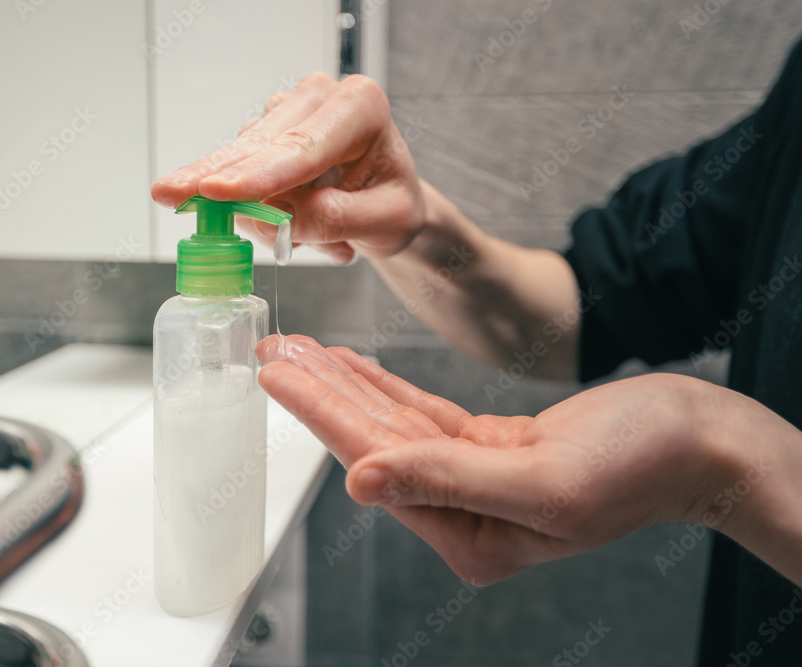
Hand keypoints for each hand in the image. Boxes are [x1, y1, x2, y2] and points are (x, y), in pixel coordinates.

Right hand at [151, 72, 425, 262]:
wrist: (387, 203)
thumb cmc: (392, 205)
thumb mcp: (386, 223)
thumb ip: (339, 220)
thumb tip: (289, 221)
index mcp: (360, 107)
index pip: (302, 147)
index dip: (257, 174)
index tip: (215, 191)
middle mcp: (319, 96)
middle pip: (256, 145)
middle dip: (215, 179)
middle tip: (168, 195)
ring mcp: (286, 111)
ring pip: (241, 162)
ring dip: (262, 214)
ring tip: (324, 240)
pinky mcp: (262, 132)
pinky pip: (238, 176)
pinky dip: (257, 211)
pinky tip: (299, 224)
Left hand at [256, 335, 801, 584]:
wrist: (701, 443)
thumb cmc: (642, 466)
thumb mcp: (543, 480)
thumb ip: (445, 481)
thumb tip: (362, 483)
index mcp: (470, 537)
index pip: (376, 462)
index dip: (322, 413)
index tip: (277, 373)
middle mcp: (463, 514)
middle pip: (374, 442)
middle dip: (320, 394)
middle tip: (271, 351)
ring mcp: (475, 480)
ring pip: (393, 424)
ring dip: (345, 384)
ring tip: (298, 349)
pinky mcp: (491, 448)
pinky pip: (423, 415)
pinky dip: (386, 388)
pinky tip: (352, 366)